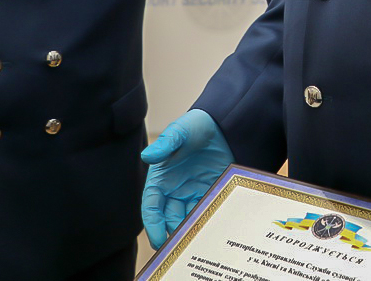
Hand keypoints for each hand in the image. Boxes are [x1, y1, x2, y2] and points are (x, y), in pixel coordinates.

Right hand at [141, 109, 233, 248]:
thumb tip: (147, 155)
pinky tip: (215, 228)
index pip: (152, 207)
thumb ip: (165, 144)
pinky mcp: (211, 194)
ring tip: (200, 240)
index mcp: (160, 179)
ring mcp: (193, 194)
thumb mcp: (179, 132)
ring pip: (189, 219)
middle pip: (170, 219)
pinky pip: (207, 212)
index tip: (158, 241)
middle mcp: (174, 191)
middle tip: (184, 247)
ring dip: (192, 230)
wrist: (223, 123)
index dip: (153, 225)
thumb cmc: (194, 125)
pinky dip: (209, 221)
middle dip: (174, 233)